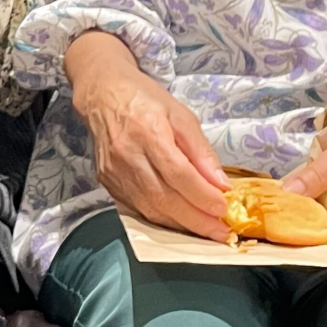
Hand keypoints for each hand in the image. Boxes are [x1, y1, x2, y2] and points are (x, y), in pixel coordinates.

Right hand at [68, 34, 229, 240]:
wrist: (102, 95)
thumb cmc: (145, 100)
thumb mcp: (181, 116)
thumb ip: (201, 151)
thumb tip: (221, 184)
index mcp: (148, 132)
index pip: (178, 174)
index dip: (202, 196)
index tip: (224, 208)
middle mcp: (127, 155)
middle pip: (164, 198)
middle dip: (196, 220)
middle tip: (220, 232)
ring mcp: (114, 172)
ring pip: (150, 209)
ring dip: (180, 225)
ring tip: (205, 230)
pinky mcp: (107, 182)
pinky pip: (137, 208)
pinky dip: (161, 219)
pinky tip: (180, 221)